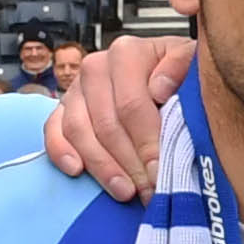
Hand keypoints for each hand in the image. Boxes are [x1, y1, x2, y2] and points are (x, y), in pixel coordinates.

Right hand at [43, 36, 191, 198]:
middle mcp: (97, 67)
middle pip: (106, 123)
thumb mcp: (191, 63)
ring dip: (102, 166)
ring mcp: (76, 89)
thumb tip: (159, 87)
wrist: (163, 77)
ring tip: (125, 190)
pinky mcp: (63, 109)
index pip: (131, 104)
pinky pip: (53, 131)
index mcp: (127, 53)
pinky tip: (77, 170)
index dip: (146, 142)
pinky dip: (61, 152)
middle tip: (148, 189)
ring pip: (79, 131)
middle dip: (129, 162)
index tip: (160, 170)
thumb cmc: (177, 75)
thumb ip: (182, 65)